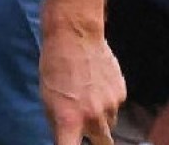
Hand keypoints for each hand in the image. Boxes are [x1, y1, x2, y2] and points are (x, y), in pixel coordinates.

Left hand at [40, 25, 123, 144]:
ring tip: (89, 95)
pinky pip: (116, 106)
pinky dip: (109, 100)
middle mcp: (93, 117)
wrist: (75, 35)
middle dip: (96, 139)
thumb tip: (66, 136)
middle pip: (103, 144)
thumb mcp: (47, 97)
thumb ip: (59, 123)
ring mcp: (110, 105)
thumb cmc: (54, 65)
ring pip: (110, 123)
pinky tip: (98, 83)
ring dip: (101, 117)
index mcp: (69, 120)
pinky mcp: (121, 93)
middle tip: (88, 125)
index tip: (72, 143)